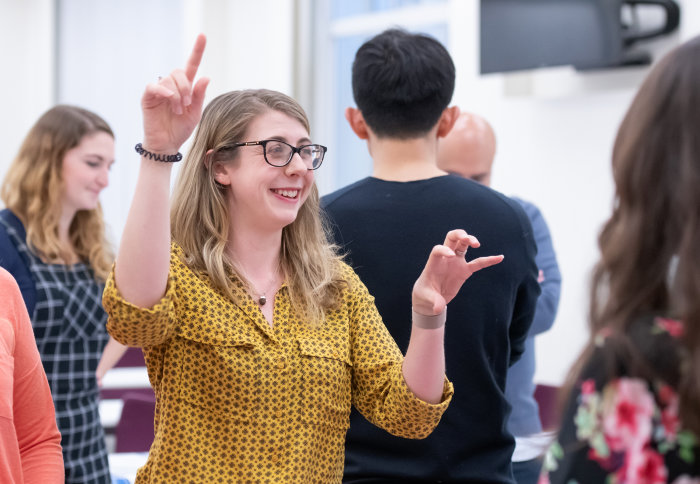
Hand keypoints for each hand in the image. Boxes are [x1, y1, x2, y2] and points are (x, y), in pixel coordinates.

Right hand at [141, 34, 209, 153]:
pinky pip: (155, 86)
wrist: (167, 144)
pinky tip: (169, 99)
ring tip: (177, 110)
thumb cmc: (181, 129)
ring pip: (169, 80)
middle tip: (187, 104)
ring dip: (177, 95)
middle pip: (179, 72)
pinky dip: (164, 91)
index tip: (203, 35)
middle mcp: (172, 86)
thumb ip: (199, 95)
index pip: (191, 65)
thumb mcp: (195, 113)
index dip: (197, 50)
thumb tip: (205, 77)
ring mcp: (159, 90)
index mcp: (185, 88)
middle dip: (186, 88)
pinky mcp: (148, 96)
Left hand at [412, 229, 503, 314]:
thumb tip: (439, 308)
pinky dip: (488, 260)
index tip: (450, 255)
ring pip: (463, 245)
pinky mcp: (464, 270)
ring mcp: (456, 262)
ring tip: (476, 244)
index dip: (444, 250)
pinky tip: (500, 257)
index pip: (438, 250)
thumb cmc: (425, 295)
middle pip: (451, 238)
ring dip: (470, 240)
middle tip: (467, 239)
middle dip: (459, 235)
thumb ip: (434, 301)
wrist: (430, 298)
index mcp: (434, 263)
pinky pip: (478, 263)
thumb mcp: (427, 299)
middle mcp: (446, 259)